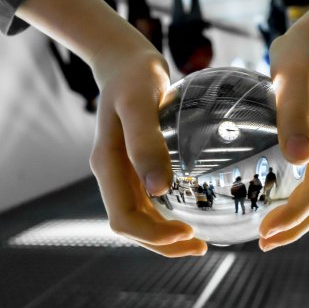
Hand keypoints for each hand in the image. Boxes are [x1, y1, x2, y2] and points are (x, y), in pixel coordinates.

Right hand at [16, 0, 206, 256]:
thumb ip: (145, 142)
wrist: (126, 61)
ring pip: (139, 215)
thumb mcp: (139, 104)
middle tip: (201, 246)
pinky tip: (190, 209)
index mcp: (107, 164)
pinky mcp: (133, 161)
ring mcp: (121, 169)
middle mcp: (112, 173)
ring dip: (164, 233)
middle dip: (163, 243)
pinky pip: (146, 199)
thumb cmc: (134, 77)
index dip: (154, 236)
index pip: (124, 218)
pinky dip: (165, 214)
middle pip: (131, 224)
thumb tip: (159, 189)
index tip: (189, 235)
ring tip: (198, 239)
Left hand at [258, 27, 308, 251]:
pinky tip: (275, 200)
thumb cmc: (300, 56)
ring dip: (299, 218)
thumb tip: (299, 158)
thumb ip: (294, 112)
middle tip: (263, 241)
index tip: (264, 232)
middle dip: (296, 226)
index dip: (294, 216)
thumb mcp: (292, 76)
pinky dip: (299, 200)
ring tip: (268, 232)